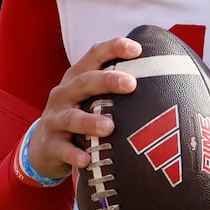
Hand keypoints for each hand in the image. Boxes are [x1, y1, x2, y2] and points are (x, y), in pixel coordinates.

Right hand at [26, 37, 140, 180]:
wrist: (43, 146)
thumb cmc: (80, 114)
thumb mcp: (91, 96)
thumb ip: (117, 87)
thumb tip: (166, 77)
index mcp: (78, 77)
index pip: (94, 55)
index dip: (114, 48)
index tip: (137, 49)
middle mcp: (64, 93)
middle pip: (85, 82)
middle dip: (107, 81)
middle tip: (132, 85)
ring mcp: (54, 118)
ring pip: (72, 117)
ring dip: (90, 121)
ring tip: (109, 127)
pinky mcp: (50, 144)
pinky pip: (61, 149)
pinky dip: (73, 154)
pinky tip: (86, 160)